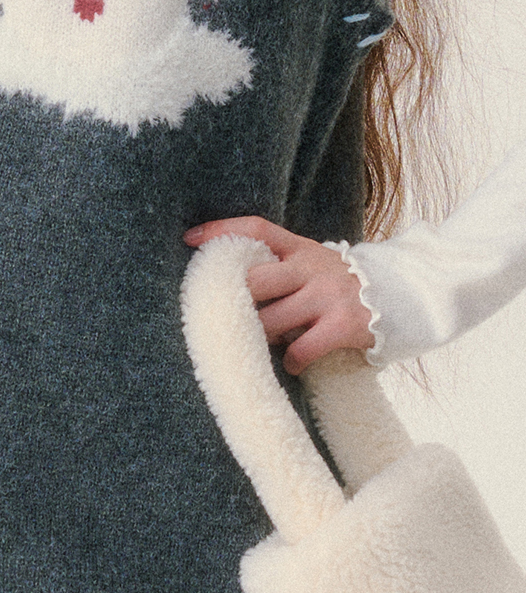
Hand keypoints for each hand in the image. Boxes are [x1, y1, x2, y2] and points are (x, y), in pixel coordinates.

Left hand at [183, 216, 375, 374]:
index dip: (221, 230)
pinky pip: (301, 349)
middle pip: (255, 279)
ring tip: (258, 343)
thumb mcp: (313, 262)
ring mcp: (327, 295)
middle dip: (232, 298)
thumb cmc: (342, 284)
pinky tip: (292, 364)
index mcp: (301, 247)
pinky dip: (291, 361)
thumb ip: (281, 265)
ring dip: (259, 336)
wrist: (404, 296)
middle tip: (216, 314)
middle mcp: (311, 267)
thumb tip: (231, 278)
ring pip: (271, 320)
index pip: (256, 229)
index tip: (188, 238)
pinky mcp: (342, 325)